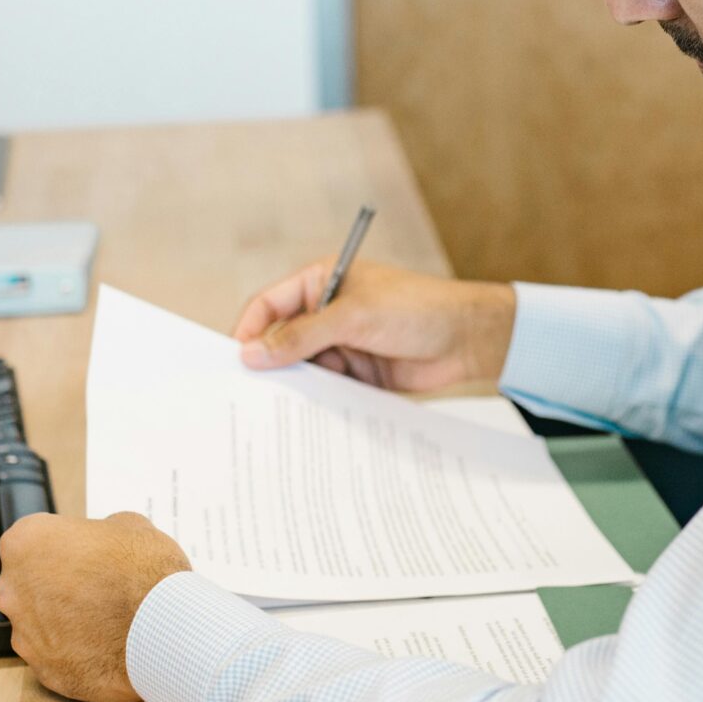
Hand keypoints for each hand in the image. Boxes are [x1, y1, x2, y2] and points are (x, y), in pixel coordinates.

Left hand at [0, 511, 190, 701]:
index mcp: (26, 543)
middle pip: (27, 586)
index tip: (82, 557)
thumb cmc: (145, 572)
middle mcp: (13, 590)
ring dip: (64, 624)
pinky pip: (56, 659)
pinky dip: (76, 655)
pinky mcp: (45, 672)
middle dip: (54, 587)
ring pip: (39, 627)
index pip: (30, 543)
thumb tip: (101, 546)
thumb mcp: (128, 525)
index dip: (61, 550)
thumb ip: (98, 536)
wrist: (165, 628)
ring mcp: (25, 635)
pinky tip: (106, 648)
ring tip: (105, 623)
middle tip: (94, 589)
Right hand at [230, 258, 516, 389]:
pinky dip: (318, 402)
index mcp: (320, 282)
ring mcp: (341, 344)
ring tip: (276, 412)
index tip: (235, 362)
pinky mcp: (357, 373)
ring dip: (295, 387)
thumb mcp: (354, 317)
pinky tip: (307, 419)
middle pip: (281, 341)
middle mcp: (326, 313)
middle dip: (268, 364)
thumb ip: (302, 335)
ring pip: (303, 369)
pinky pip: (327, 389)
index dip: (249, 331)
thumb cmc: (416, 309)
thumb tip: (252, 353)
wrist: (467, 339)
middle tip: (247, 394)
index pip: (269, 305)